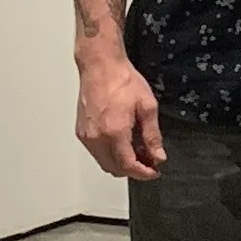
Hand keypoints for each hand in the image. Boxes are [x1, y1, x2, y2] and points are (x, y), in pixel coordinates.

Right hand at [77, 53, 164, 179]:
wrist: (100, 66)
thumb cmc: (122, 81)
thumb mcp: (147, 107)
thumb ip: (152, 136)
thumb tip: (158, 155)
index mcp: (114, 131)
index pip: (127, 166)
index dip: (143, 173)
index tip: (153, 172)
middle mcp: (97, 137)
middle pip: (114, 169)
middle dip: (133, 170)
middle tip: (149, 161)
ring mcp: (86, 135)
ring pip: (104, 163)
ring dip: (121, 163)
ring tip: (137, 150)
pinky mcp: (81, 131)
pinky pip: (96, 152)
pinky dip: (110, 154)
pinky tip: (123, 143)